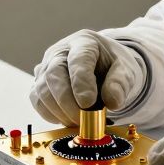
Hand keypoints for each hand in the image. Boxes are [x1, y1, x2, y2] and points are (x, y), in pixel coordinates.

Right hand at [29, 30, 145, 125]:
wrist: (101, 67)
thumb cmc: (112, 66)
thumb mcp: (125, 70)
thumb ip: (120, 83)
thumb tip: (112, 102)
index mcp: (84, 42)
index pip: (78, 59)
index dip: (81, 82)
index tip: (88, 103)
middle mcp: (60, 51)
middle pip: (54, 74)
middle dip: (67, 101)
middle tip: (82, 119)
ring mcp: (46, 66)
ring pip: (42, 90)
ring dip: (59, 111)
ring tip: (78, 121)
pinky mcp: (39, 83)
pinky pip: (37, 101)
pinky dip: (50, 115)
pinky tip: (67, 119)